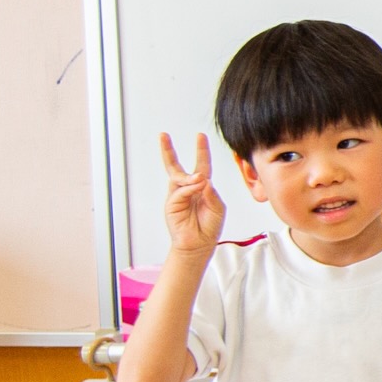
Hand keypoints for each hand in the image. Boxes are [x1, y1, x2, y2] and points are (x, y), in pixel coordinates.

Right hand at [158, 133, 224, 253]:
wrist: (199, 244)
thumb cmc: (209, 226)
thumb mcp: (218, 207)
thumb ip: (212, 193)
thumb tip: (202, 179)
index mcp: (201, 187)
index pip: (201, 165)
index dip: (201, 151)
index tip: (199, 136)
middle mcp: (187, 189)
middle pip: (176, 166)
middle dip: (168, 150)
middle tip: (163, 136)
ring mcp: (178, 195)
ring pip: (178, 177)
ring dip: (190, 177)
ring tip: (199, 178)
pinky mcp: (171, 204)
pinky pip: (180, 191)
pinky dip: (189, 188)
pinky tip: (196, 187)